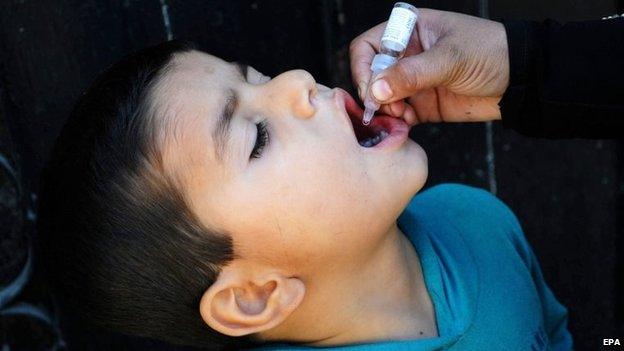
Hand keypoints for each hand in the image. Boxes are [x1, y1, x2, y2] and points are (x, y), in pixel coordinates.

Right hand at [349, 8, 508, 125]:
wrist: (521, 81)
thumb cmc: (491, 53)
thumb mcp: (451, 58)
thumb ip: (412, 74)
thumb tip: (376, 90)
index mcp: (410, 31)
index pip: (369, 46)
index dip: (364, 67)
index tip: (371, 89)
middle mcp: (407, 56)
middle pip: (371, 75)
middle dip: (374, 93)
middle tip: (385, 108)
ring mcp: (413, 82)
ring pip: (382, 98)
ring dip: (385, 110)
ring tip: (401, 116)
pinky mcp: (422, 105)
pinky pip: (398, 115)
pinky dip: (397, 122)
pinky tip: (407, 124)